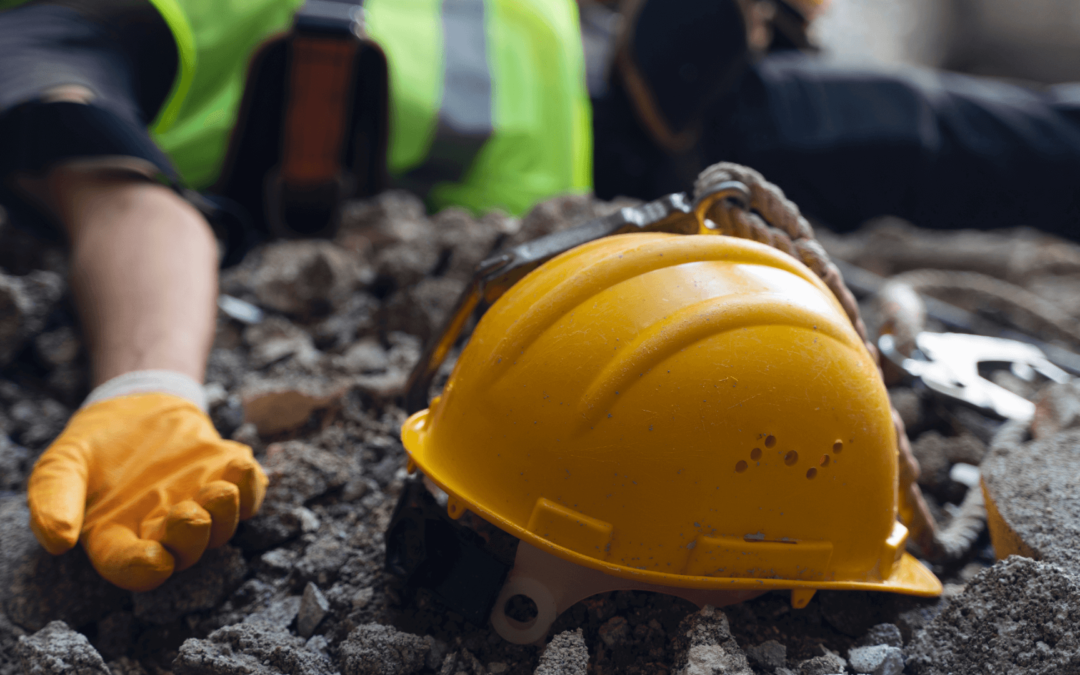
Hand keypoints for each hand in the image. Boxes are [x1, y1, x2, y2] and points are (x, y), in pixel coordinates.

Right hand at [27, 393, 266, 591]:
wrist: (135, 409)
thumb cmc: (94, 447)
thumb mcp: (61, 466)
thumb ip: (54, 500)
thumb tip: (58, 541)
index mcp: (117, 537)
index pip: (130, 565)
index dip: (142, 568)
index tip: (154, 560)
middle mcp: (163, 531)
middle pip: (184, 551)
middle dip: (191, 538)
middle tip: (190, 514)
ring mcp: (200, 507)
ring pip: (221, 528)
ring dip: (225, 514)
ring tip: (220, 491)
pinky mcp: (225, 481)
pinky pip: (248, 496)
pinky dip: (251, 486)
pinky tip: (243, 466)